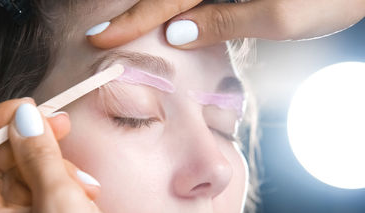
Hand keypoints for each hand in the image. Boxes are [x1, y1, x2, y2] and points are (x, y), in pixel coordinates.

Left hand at [0, 99, 126, 212]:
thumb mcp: (62, 204)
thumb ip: (40, 157)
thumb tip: (26, 118)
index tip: (29, 107)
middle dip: (32, 144)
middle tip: (61, 125)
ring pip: (23, 177)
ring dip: (55, 170)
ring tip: (86, 186)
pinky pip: (39, 195)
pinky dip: (61, 188)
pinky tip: (85, 196)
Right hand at [86, 0, 364, 48]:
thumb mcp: (279, 17)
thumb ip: (223, 22)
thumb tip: (175, 33)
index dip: (132, 20)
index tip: (100, 36)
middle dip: (136, 13)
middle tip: (103, 34)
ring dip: (154, 10)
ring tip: (126, 31)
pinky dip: (180, 8)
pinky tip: (169, 23)